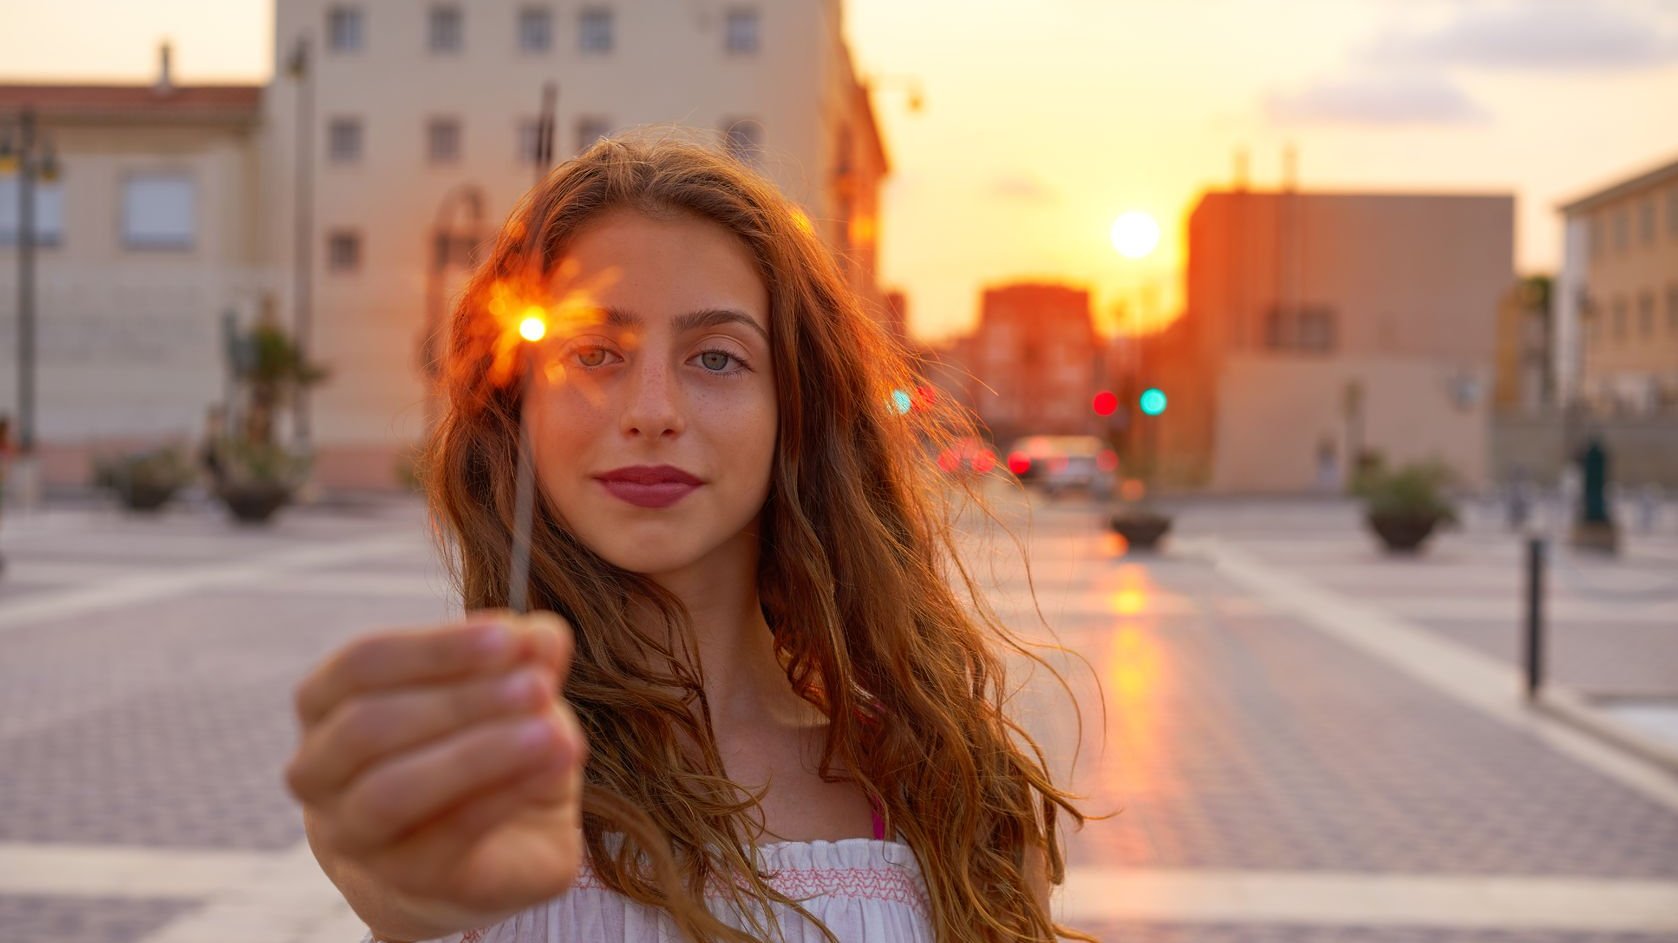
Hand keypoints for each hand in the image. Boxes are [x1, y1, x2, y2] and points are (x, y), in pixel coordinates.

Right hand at [285, 610, 587, 939]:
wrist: (483, 856)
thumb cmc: (481, 753)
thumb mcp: (507, 695)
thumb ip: (521, 662)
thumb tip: (544, 636)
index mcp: (327, 706)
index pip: (361, 664)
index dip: (436, 648)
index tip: (510, 635)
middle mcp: (318, 774)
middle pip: (368, 727)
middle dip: (460, 700)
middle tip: (539, 685)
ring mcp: (354, 837)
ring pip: (391, 792)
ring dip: (479, 754)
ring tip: (554, 732)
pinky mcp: (407, 881)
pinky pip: (446, 837)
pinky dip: (506, 795)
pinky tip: (557, 765)